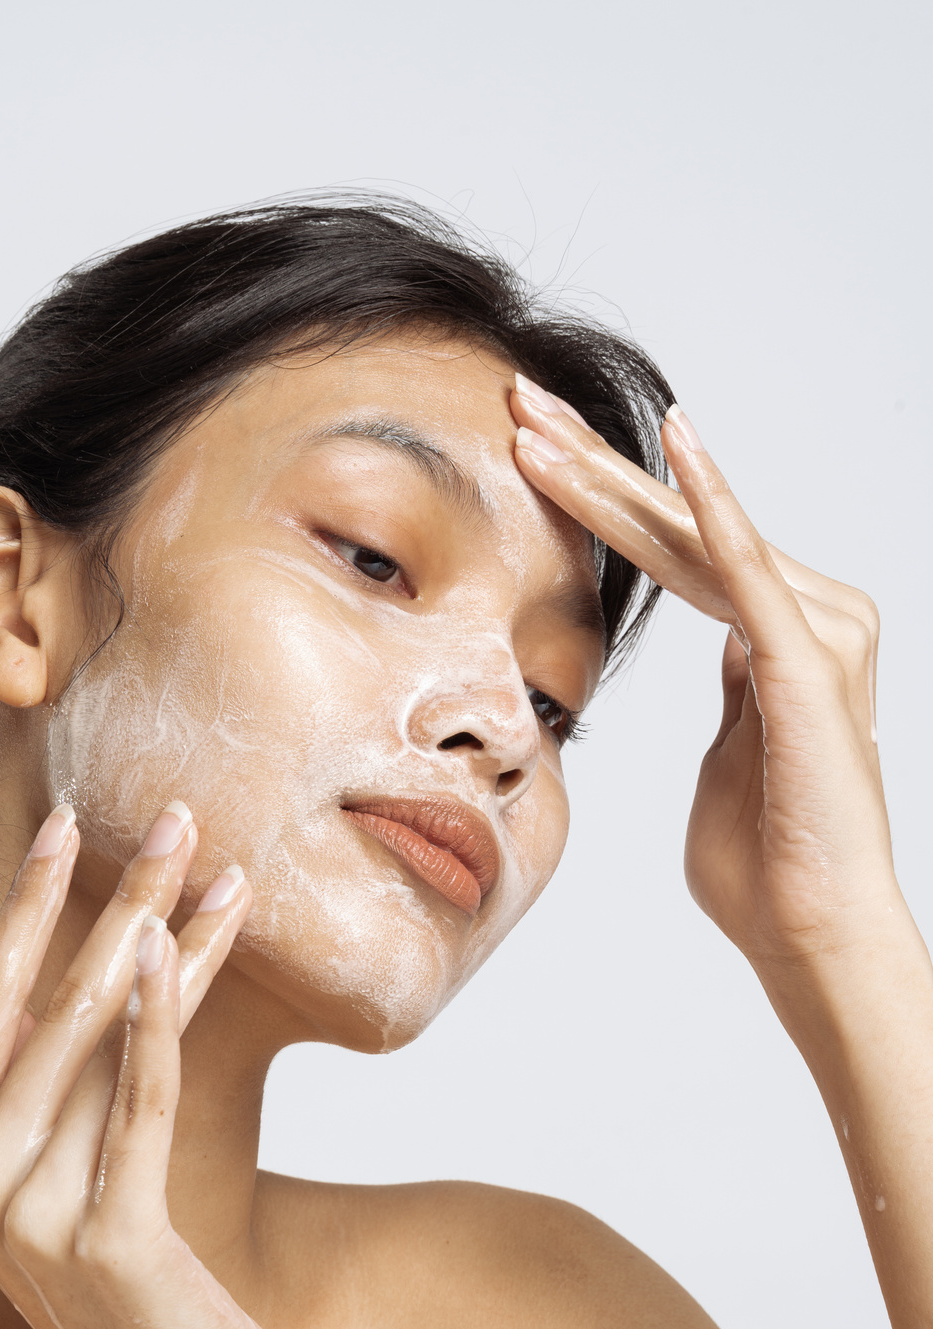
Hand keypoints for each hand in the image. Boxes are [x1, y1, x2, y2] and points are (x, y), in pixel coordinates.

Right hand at [0, 802, 283, 1328]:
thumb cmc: (141, 1283)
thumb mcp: (83, 1168)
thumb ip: (75, 1080)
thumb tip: (117, 949)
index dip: (27, 909)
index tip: (64, 823)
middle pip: (48, 1005)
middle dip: (111, 898)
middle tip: (168, 813)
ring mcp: (28, 1216)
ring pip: (105, 1040)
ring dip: (168, 940)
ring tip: (216, 865)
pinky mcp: (107, 1236)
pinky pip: (141, 1101)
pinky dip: (165, 1022)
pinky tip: (187, 952)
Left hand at [509, 377, 899, 980]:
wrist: (810, 933)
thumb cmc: (764, 868)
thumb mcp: (727, 761)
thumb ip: (726, 704)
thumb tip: (723, 660)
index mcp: (773, 638)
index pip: (671, 549)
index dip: (600, 496)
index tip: (528, 446)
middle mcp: (801, 616)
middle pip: (676, 525)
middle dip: (591, 461)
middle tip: (517, 396)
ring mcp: (810, 631)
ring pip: (691, 536)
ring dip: (608, 479)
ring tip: (530, 423)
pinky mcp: (806, 660)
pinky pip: (746, 568)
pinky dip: (711, 504)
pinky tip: (675, 442)